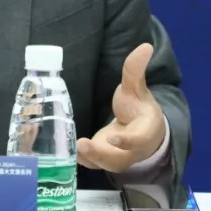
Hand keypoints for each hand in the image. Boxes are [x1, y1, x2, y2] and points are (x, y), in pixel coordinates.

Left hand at [77, 43, 165, 172]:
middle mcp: (132, 151)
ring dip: (88, 159)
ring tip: (74, 148)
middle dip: (100, 154)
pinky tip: (66, 150)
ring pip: (103, 164)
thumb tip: (145, 46)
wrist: (141, 131)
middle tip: (83, 144)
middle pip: (118, 159)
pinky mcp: (103, 160)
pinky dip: (80, 160)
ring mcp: (117, 158)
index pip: (138, 140)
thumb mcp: (137, 89)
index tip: (114, 138)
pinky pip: (92, 164)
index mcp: (145, 132)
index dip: (127, 142)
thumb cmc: (138, 109)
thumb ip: (135, 70)